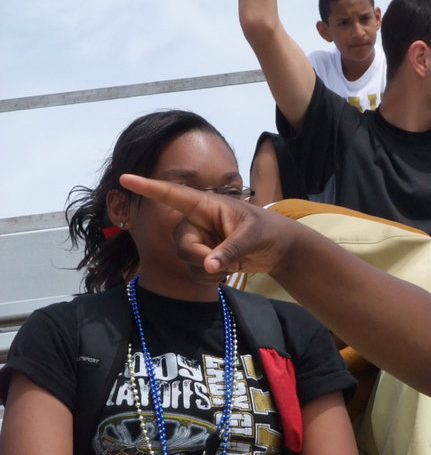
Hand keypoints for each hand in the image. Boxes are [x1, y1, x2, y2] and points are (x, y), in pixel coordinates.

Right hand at [119, 174, 296, 277]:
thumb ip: (230, 250)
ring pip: (188, 261)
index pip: (174, 195)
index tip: (126, 177)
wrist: (280, 249)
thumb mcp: (253, 237)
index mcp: (207, 205)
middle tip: (226, 263)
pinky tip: (229, 271)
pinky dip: (212, 277)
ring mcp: (199, 241)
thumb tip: (210, 265)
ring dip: (211, 270)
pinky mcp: (204, 258)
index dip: (149, 187)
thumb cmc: (269, 231)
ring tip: (235, 263)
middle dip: (202, 258)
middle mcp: (197, 222)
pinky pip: (196, 272)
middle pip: (182, 244)